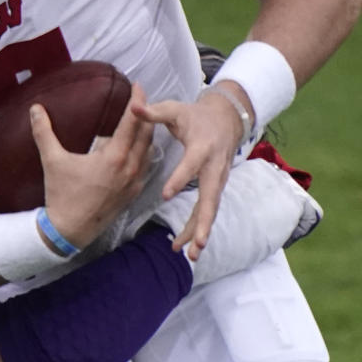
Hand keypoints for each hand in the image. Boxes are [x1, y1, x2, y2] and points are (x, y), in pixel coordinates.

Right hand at [34, 84, 155, 249]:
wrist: (70, 231)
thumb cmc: (62, 196)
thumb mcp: (52, 162)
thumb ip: (44, 132)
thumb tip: (35, 109)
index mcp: (114, 157)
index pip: (131, 122)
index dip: (136, 102)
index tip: (138, 86)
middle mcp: (129, 168)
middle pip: (146, 134)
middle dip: (145, 115)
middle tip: (141, 100)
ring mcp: (134, 182)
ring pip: (149, 151)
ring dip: (146, 134)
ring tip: (141, 121)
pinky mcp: (132, 194)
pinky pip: (145, 167)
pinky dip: (144, 154)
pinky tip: (138, 150)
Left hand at [131, 87, 246, 258]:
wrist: (227, 119)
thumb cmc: (196, 115)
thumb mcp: (176, 110)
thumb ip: (154, 112)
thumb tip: (134, 106)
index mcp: (203, 148)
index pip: (191, 165)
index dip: (180, 178)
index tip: (166, 194)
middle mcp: (214, 168)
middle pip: (211, 198)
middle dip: (203, 222)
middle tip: (196, 243)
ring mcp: (218, 181)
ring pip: (210, 210)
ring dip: (200, 232)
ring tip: (191, 255)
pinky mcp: (216, 189)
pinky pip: (207, 211)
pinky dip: (199, 229)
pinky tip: (187, 247)